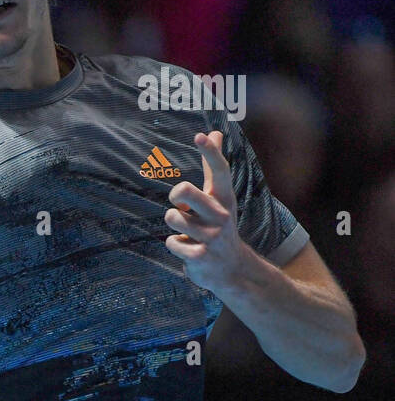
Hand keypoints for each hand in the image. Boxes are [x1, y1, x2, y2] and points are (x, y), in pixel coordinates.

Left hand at [163, 131, 251, 292]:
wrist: (230, 269)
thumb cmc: (218, 225)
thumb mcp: (220, 196)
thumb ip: (213, 166)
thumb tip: (216, 131)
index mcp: (224, 198)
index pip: (219, 170)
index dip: (210, 152)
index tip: (200, 135)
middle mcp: (220, 214)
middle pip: (184, 191)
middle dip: (176, 195)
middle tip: (181, 205)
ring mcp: (211, 236)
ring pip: (172, 217)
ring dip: (174, 225)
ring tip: (188, 232)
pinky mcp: (200, 256)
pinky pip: (171, 242)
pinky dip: (175, 245)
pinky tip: (189, 249)